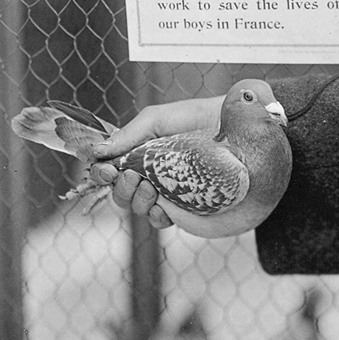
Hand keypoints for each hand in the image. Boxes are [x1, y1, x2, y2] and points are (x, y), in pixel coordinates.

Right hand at [90, 95, 223, 227]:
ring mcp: (169, 193)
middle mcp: (152, 173)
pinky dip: (155, 216)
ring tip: (150, 187)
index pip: (111, 167)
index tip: (106, 169)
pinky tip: (163, 206)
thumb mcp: (161, 118)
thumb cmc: (201, 119)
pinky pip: (160, 220)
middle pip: (120, 192)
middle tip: (131, 177)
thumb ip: (130, 134)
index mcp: (141, 151)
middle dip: (119, 189)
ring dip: (135, 201)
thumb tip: (97, 152)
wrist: (241, 131)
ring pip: (137, 208)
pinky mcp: (187, 210)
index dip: (102, 172)